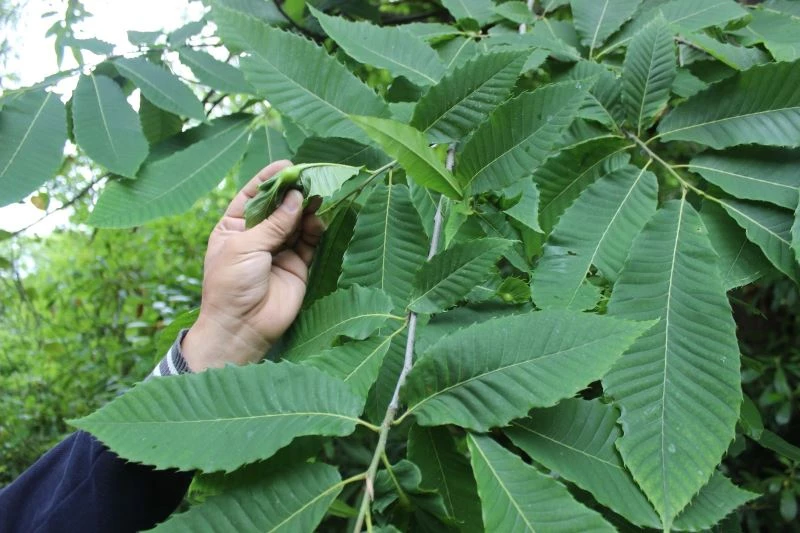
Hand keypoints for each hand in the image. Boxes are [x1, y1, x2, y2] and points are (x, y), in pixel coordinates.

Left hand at [181, 160, 324, 371]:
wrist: (242, 327)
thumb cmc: (231, 284)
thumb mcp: (246, 247)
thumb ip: (274, 223)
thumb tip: (296, 197)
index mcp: (234, 227)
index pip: (254, 196)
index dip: (269, 179)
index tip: (287, 165)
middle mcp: (257, 236)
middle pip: (279, 207)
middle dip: (293, 192)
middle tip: (311, 178)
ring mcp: (279, 250)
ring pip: (297, 222)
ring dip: (307, 209)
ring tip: (319, 196)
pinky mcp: (297, 265)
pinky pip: (310, 241)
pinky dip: (316, 229)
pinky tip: (320, 219)